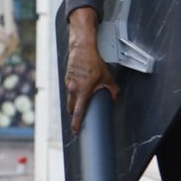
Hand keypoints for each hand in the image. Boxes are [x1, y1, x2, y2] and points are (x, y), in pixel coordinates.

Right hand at [65, 9, 118, 135]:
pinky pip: (68, 90)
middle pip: (71, 109)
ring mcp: (68, 84)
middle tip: (81, 117)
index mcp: (83, 91)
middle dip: (75, 114)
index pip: (78, 113)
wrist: (82, 48)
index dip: (76, 124)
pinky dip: (73, 92)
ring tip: (82, 100)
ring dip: (74, 103)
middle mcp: (73, 89)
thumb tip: (114, 97)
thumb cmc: (93, 61)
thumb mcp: (107, 76)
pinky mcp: (66, 79)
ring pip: (69, 99)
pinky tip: (81, 87)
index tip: (76, 131)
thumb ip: (112, 89)